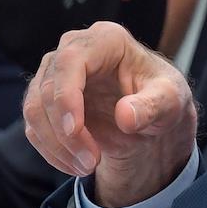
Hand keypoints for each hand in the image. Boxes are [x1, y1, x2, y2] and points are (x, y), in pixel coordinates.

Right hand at [22, 21, 196, 207]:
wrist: (155, 113)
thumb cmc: (164, 97)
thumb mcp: (171, 101)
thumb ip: (153, 106)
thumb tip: (125, 117)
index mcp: (106, 39)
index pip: (71, 62)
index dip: (66, 96)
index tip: (75, 130)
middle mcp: (74, 49)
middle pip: (48, 89)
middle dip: (65, 133)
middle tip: (91, 163)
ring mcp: (56, 73)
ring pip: (35, 109)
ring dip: (55, 145)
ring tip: (87, 167)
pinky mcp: (47, 97)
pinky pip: (35, 125)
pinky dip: (51, 150)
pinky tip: (75, 165)